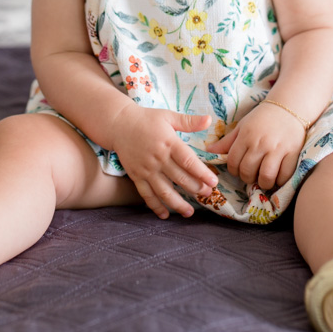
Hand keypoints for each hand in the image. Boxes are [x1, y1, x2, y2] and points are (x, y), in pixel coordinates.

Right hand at [109, 105, 219, 219]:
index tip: (214, 182)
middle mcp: (158, 158)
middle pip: (179, 178)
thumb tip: (209, 120)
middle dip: (196, 189)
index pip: (188, 161)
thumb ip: (189, 121)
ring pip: (164, 191)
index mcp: (169, 143)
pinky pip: (147, 194)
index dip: (202, 173)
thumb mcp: (168, 116)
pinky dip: (155, 206)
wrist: (118, 124)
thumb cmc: (146, 119)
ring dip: (177, 203)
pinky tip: (164, 215)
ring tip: (189, 212)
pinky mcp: (136, 176)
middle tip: (208, 195)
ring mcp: (146, 169)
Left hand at [205, 102, 304, 190]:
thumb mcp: (242, 126)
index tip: (239, 170)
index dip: (233, 170)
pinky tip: (277, 176)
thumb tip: (208, 152)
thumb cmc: (262, 118)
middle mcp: (261, 143)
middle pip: (248, 171)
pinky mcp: (293, 153)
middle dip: (247, 178)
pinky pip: (284, 175)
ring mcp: (278, 149)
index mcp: (246, 136)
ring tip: (263, 179)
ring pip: (266, 176)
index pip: (233, 162)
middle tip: (251, 175)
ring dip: (263, 183)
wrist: (289, 108)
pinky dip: (280, 181)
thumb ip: (227, 142)